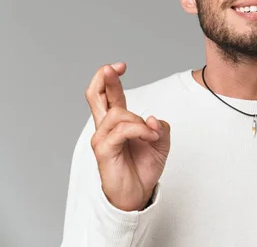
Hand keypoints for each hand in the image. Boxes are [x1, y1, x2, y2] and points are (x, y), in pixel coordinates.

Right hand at [85, 62, 170, 210]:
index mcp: (118, 122)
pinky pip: (121, 130)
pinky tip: (150, 137)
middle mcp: (106, 127)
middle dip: (103, 79)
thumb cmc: (144, 166)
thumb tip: (152, 118)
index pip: (108, 95)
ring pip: (118, 113)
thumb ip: (160, 126)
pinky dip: (140, 130)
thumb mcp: (161, 142)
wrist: (138, 193)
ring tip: (153, 135)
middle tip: (113, 68)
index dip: (110, 78)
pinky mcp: (103, 150)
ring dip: (140, 121)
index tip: (120, 66)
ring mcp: (102, 138)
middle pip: (94, 96)